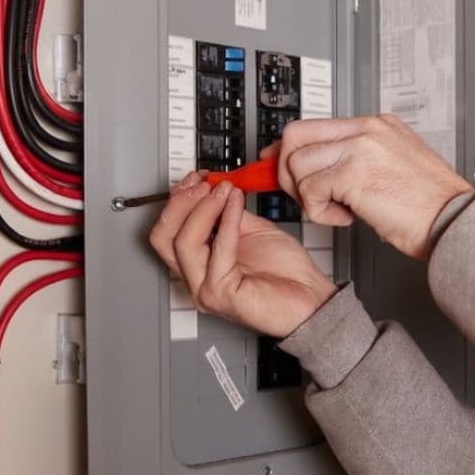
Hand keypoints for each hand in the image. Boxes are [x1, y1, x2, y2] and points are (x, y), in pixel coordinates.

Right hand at [148, 171, 337, 337]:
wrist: (311, 297)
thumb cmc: (287, 273)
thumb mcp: (252, 230)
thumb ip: (229, 214)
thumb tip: (216, 189)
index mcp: (200, 263)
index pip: (168, 230)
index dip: (178, 199)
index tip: (197, 177)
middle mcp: (196, 278)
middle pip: (164, 237)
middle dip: (181, 202)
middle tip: (203, 183)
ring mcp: (205, 289)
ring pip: (183, 242)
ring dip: (203, 208)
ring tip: (223, 191)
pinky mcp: (220, 294)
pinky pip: (217, 250)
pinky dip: (226, 221)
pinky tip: (236, 204)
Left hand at [267, 115, 473, 259]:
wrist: (453, 222)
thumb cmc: (431, 206)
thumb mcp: (396, 168)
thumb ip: (360, 161)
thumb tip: (322, 171)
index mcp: (378, 126)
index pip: (317, 126)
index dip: (290, 149)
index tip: (279, 166)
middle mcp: (368, 130)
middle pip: (296, 135)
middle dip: (287, 170)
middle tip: (301, 195)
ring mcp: (360, 148)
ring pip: (298, 164)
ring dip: (308, 196)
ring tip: (337, 210)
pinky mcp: (353, 173)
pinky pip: (310, 190)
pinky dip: (320, 212)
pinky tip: (346, 218)